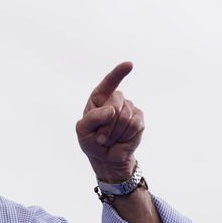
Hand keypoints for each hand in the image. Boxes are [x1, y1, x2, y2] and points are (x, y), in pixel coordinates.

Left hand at [76, 61, 144, 181]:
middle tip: (100, 138)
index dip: (118, 73)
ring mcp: (129, 108)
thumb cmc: (91, 141)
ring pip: (125, 115)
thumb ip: (92, 118)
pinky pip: (134, 124)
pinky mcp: (139, 120)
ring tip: (109, 140)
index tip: (129, 65)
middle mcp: (115, 100)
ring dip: (114, 133)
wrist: (106, 157)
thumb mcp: (82, 131)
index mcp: (99, 98)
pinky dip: (125, 136)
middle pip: (116, 102)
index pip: (109, 82)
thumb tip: (111, 110)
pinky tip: (121, 140)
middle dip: (107, 123)